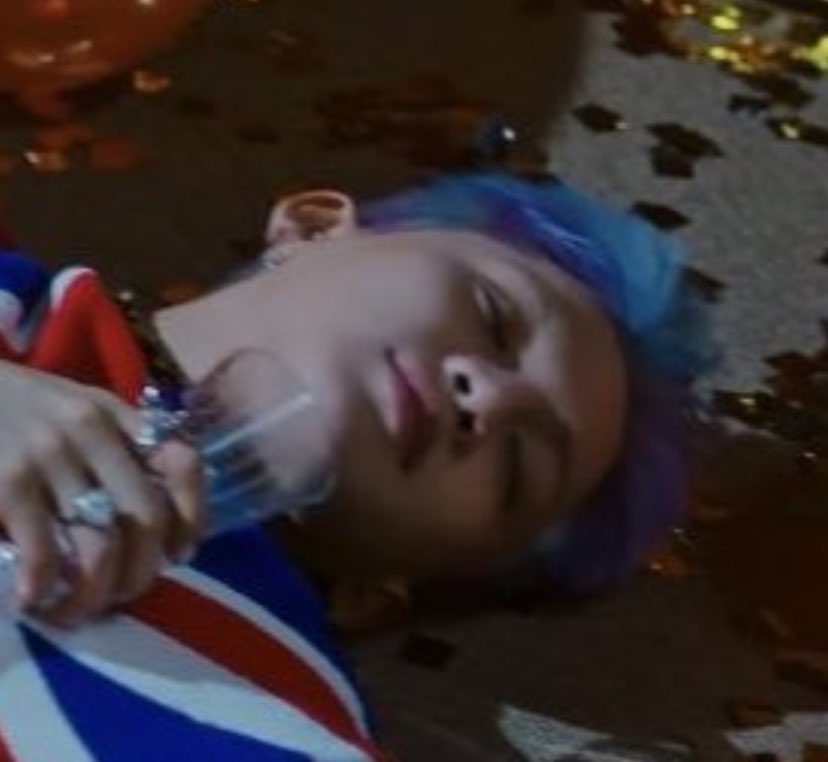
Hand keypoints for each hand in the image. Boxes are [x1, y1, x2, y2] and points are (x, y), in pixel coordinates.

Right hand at [0, 360, 205, 626]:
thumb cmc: (10, 405)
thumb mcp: (72, 407)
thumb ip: (114, 445)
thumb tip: (155, 518)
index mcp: (116, 415)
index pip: (182, 463)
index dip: (192, 516)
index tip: (180, 553)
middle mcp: (91, 431)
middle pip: (147, 516)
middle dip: (143, 570)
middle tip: (124, 594)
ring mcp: (48, 456)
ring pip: (101, 544)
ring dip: (96, 592)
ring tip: (78, 609)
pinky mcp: (7, 482)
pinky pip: (44, 552)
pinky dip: (44, 588)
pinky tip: (34, 600)